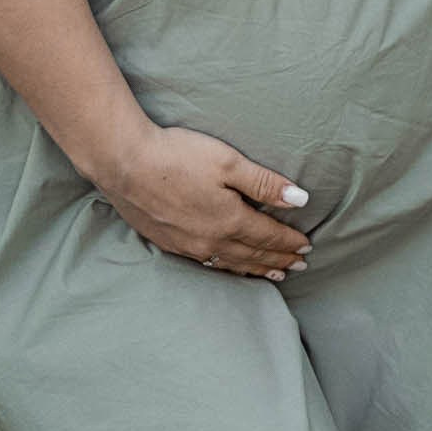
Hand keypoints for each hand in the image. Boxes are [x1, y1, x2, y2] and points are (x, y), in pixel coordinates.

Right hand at [99, 119, 312, 280]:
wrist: (125, 164)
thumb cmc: (177, 157)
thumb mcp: (228, 162)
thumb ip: (264, 183)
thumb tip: (300, 199)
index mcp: (230, 221)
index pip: (269, 236)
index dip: (290, 241)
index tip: (307, 246)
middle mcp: (212, 240)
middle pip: (253, 255)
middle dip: (279, 260)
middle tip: (299, 265)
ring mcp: (189, 246)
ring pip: (231, 263)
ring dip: (256, 268)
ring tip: (274, 273)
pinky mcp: (169, 243)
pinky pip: (208, 263)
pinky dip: (227, 268)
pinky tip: (228, 266)